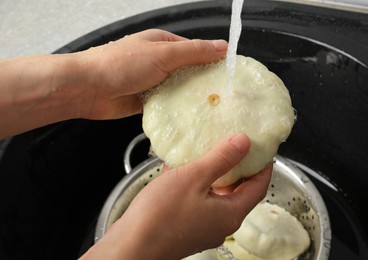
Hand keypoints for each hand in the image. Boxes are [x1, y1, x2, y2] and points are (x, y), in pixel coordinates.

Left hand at [77, 29, 227, 119]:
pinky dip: (176, 110)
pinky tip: (190, 118)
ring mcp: (152, 82)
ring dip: (190, 98)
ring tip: (211, 109)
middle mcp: (159, 61)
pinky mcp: (146, 100)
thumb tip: (221, 47)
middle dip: (203, 83)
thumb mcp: (162, 53)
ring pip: (179, 90)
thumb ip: (193, 52)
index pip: (195, 50)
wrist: (87, 89)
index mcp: (163, 43)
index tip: (228, 74)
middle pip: (189, 72)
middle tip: (223, 96)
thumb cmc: (120, 64)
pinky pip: (167, 105)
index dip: (212, 61)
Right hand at [80, 133, 271, 259]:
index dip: (263, 166)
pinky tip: (181, 170)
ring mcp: (203, 228)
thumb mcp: (195, 177)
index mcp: (230, 214)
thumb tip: (245, 143)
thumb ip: (222, 159)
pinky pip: (198, 201)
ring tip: (207, 154)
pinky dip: (196, 185)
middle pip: (238, 192)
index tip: (262, 149)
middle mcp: (220, 224)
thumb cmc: (162, 214)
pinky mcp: (185, 228)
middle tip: (234, 147)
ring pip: (216, 196)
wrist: (130, 246)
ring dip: (214, 175)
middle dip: (237, 169)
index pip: (258, 187)